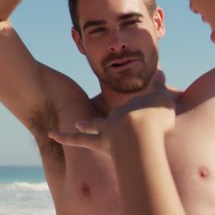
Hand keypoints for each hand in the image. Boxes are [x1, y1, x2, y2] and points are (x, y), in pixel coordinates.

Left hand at [49, 89, 174, 155]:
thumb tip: (161, 71)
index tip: (145, 111)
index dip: (141, 111)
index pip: (136, 109)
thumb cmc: (154, 118)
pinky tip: (52, 135)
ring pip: (94, 126)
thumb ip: (160, 87)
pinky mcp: (99, 143)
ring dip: (87, 125)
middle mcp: (117, 118)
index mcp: (133, 109)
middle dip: (111, 118)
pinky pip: (79, 140)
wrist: (139, 133)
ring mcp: (107, 131)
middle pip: (113, 117)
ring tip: (79, 124)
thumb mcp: (162, 100)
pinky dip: (65, 137)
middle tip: (109, 119)